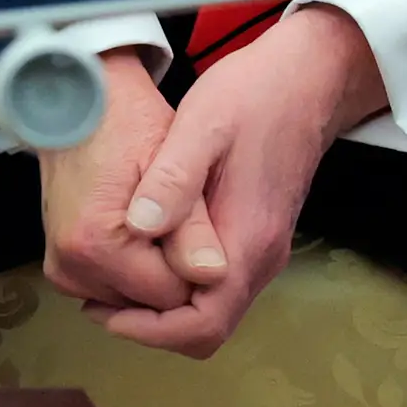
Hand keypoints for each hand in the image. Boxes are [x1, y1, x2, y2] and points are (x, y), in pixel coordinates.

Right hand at [33, 49, 196, 314]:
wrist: (77, 101)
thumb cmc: (129, 122)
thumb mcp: (174, 164)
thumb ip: (193, 226)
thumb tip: (214, 276)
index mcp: (97, 246)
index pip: (175, 295)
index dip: (197, 262)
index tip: (197, 222)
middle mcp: (71, 267)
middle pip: (152, 302)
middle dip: (175, 269)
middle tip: (178, 217)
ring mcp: (62, 269)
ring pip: (136, 300)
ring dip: (155, 271)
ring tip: (158, 220)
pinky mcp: (61, 266)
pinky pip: (114, 289)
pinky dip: (134, 271)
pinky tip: (141, 234)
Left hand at [84, 7, 383, 359]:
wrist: (309, 76)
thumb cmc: (256, 95)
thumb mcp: (204, 125)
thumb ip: (174, 180)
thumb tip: (140, 228)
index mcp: (248, 241)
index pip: (204, 325)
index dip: (150, 330)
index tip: (103, 309)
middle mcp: (261, 257)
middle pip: (206, 326)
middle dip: (149, 323)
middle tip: (97, 297)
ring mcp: (262, 247)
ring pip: (211, 306)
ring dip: (161, 303)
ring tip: (111, 276)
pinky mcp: (256, 232)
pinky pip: (215, 280)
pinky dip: (177, 280)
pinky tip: (143, 248)